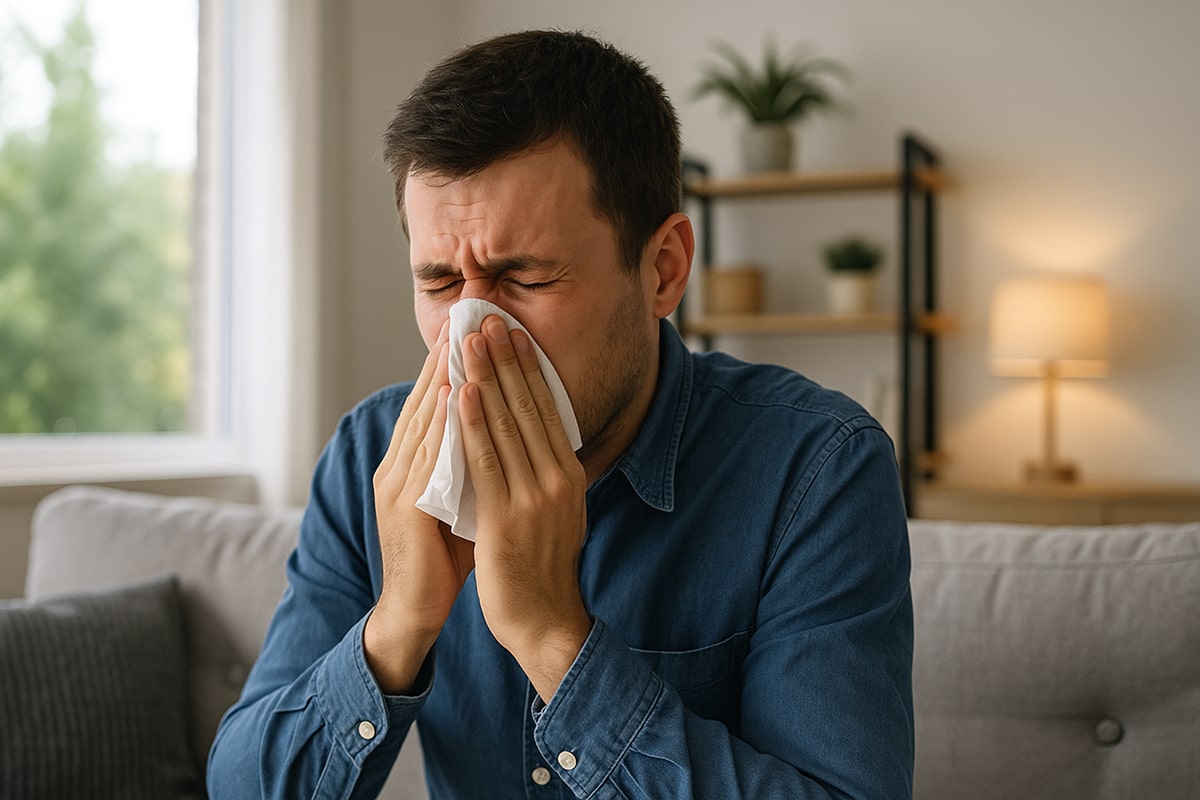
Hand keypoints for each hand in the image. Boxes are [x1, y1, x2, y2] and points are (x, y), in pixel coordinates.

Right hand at [366, 320, 475, 693]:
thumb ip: (473, 468)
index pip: (433, 404)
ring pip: (423, 420)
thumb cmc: (443, 559)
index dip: (451, 364)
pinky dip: (439, 422)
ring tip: (462, 338)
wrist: (415, 612)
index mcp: (412, 465)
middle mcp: (398, 466)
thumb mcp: (460, 502)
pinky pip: (425, 456)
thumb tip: (502, 438)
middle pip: (423, 400)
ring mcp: (397, 485)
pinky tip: (452, 394)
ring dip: (442, 377)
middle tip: (467, 314)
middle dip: (445, 356)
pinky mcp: (404, 507)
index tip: (473, 327)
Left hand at [459, 315, 591, 701]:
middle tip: (486, 318)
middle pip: (528, 406)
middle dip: (504, 359)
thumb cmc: (541, 565)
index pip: (546, 408)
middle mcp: (557, 479)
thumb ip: (544, 471)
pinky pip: (485, 460)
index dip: (526, 366)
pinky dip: (472, 423)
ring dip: (485, 377)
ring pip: (506, 424)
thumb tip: (532, 434)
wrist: (543, 618)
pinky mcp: (506, 518)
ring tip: (469, 341)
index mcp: (569, 474)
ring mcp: (534, 497)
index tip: (509, 331)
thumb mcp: (555, 509)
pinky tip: (461, 393)